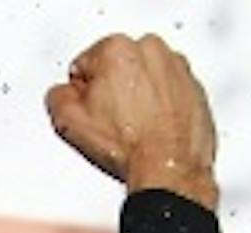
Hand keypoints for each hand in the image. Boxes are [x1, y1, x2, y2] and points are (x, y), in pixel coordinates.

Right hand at [44, 34, 217, 209]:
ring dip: (137, 94)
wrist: (168, 166)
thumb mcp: (69, 121)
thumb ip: (56, 96)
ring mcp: (176, 65)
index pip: (85, 65)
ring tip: (133, 125)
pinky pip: (168, 89)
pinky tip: (153, 125)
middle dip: (111, 88)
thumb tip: (63, 93)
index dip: (83, 92)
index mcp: (116, 48)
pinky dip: (161, 102)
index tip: (92, 111)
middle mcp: (151, 49)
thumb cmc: (129, 144)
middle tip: (111, 119)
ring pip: (144, 75)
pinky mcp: (194, 84)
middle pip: (117, 65)